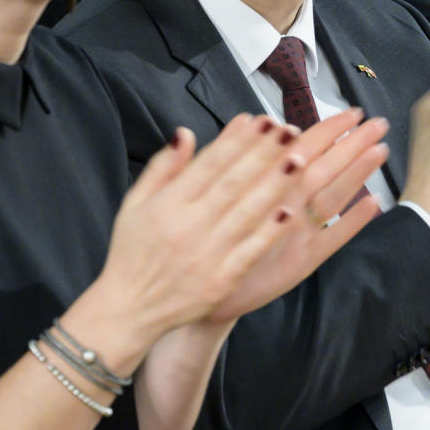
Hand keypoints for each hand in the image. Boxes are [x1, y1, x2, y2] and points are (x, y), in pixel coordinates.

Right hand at [79, 114, 371, 364]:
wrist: (129, 310)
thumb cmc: (132, 253)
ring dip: (275, 184)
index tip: (262, 120)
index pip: (209, 165)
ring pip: (247, 212)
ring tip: (299, 158)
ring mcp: (207, 254)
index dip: (238, 140)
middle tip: (290, 129)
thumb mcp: (134, 205)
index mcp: (167, 204)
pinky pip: (251, 250)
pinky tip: (290, 209)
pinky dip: (270, 230)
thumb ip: (162, 167)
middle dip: (263, 154)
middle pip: (233, 183)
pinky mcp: (222, 280)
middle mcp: (188, 226)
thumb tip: (186, 132)